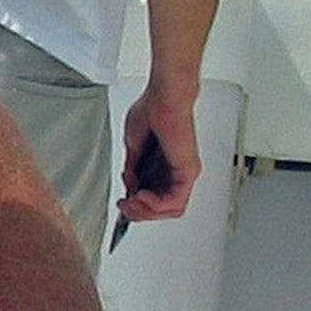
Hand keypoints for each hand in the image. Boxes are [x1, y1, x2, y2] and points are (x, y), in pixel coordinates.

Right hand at [115, 90, 198, 230]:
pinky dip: (156, 205)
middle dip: (138, 212)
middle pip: (162, 210)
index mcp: (165, 167)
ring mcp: (185, 173)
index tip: (122, 202)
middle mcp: (178, 172)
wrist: (164, 97)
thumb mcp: (134, 146)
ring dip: (147, 211)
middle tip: (124, 206)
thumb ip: (133, 169)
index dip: (137, 206)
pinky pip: (175, 202)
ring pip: (170, 210)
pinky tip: (141, 196)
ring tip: (131, 202)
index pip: (155, 200)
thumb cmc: (152, 111)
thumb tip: (130, 185)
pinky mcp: (188, 172)